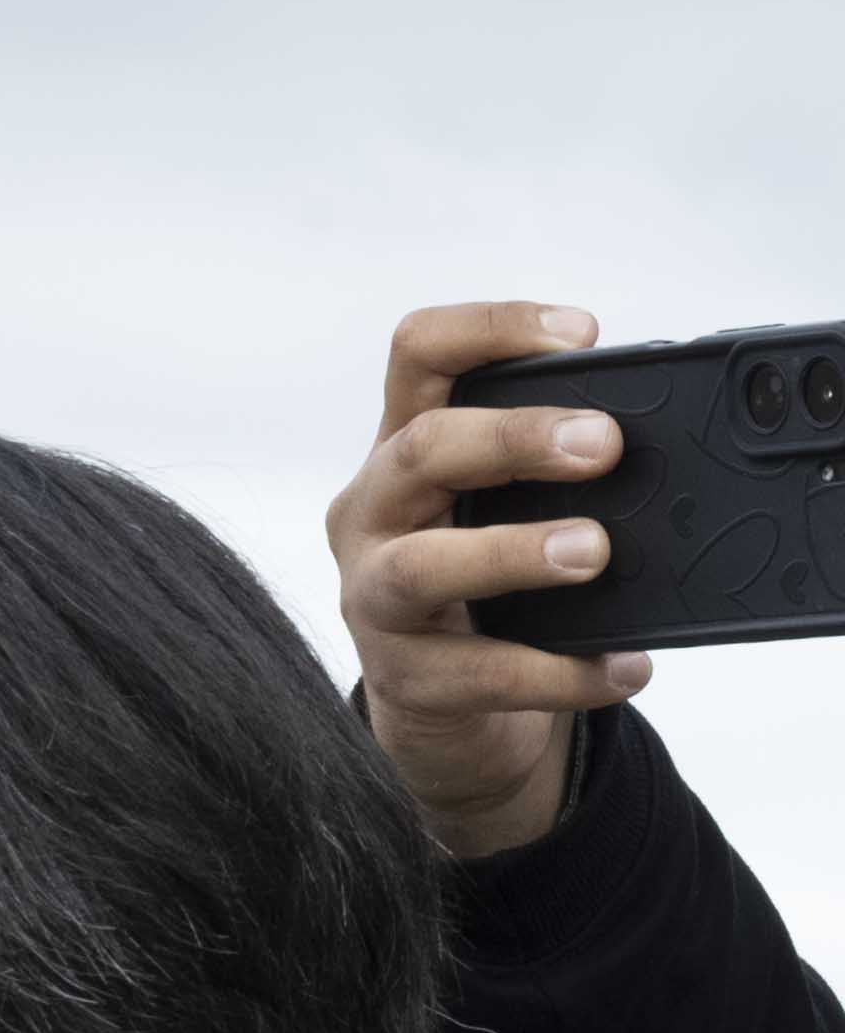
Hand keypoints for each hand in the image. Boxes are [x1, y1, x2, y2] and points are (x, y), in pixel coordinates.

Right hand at [330, 299, 653, 859]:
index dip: (493, 329)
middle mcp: (373, 513)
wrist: (444, 703)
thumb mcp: (502, 501)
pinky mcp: (404, 678)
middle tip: (603, 445)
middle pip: (420, 449)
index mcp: (405, 448)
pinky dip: (558, 672)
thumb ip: (553, 465)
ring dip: (512, 553)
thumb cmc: (486, 578)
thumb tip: (659, 447)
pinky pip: (477, 673)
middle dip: (515, 438)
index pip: (420, 353)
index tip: (581, 335)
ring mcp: (374, 598)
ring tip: (592, 552)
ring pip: (419, 566)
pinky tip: (620, 668)